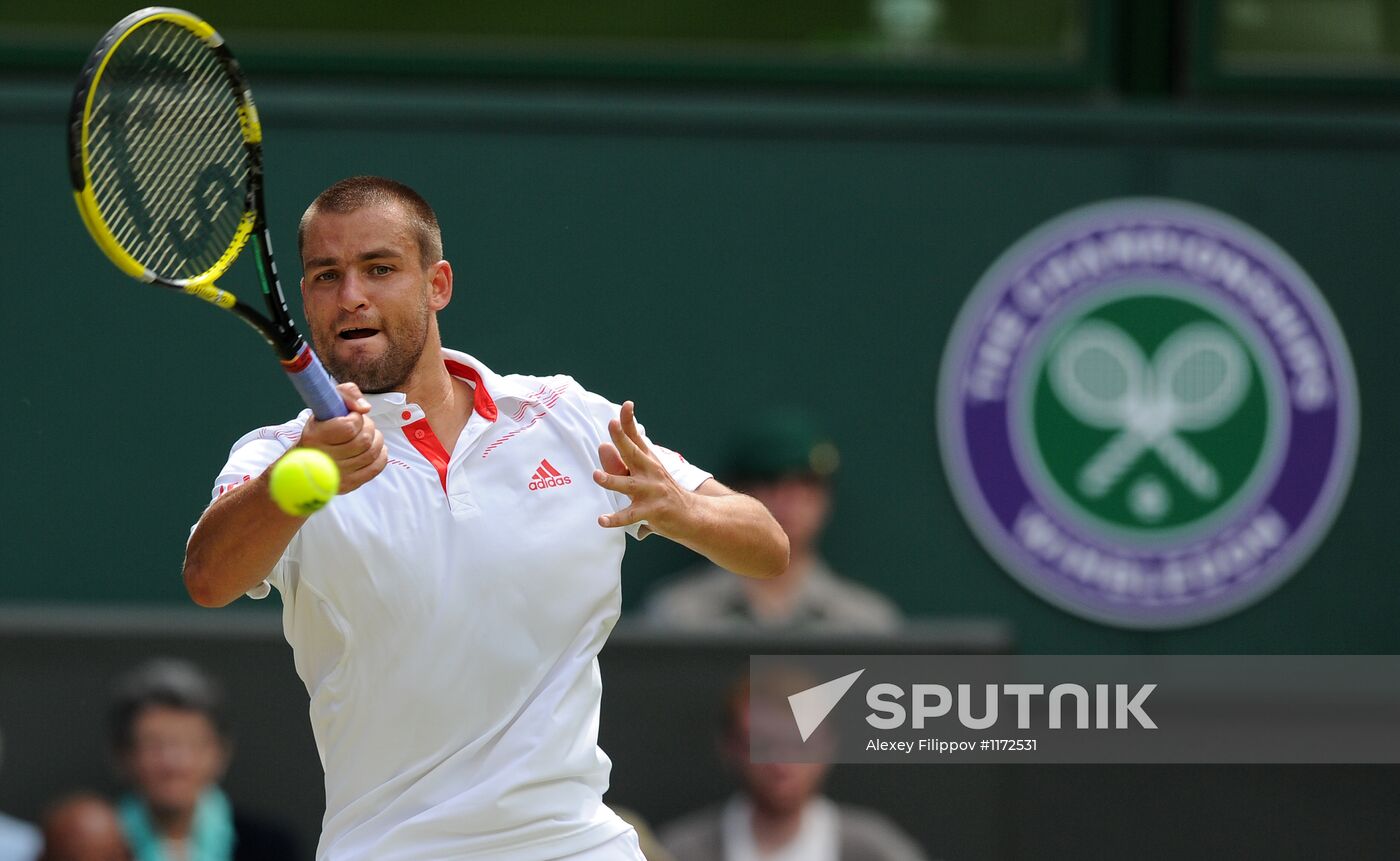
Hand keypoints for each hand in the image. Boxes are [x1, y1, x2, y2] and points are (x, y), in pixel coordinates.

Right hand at [294, 382, 386, 492]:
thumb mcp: (326, 404)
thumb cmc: (320, 428)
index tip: (351, 416)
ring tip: (367, 435)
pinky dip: (381, 455)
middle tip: (361, 425)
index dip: (356, 418)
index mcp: (314, 436)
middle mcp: (323, 458)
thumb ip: (346, 394)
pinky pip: (375, 468)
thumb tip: (365, 408)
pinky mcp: (348, 485)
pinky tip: (373, 448)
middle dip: (368, 427)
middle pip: (364, 440)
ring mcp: (336, 474)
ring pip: (372, 453)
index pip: (349, 426)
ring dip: (376, 439)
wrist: (305, 461)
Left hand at [593, 401, 688, 534]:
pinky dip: (616, 518)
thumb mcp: (646, 473)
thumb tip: (602, 446)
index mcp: (648, 461)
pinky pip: (630, 515)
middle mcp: (650, 472)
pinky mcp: (652, 511)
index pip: (636, 437)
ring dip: (612, 479)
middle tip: (612, 424)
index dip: (630, 421)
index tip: (627, 405)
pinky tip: (602, 520)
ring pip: (628, 485)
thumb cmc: (662, 493)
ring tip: (596, 475)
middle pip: (633, 453)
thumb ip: (621, 461)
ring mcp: (651, 491)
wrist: (692, 515)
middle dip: (622, 438)